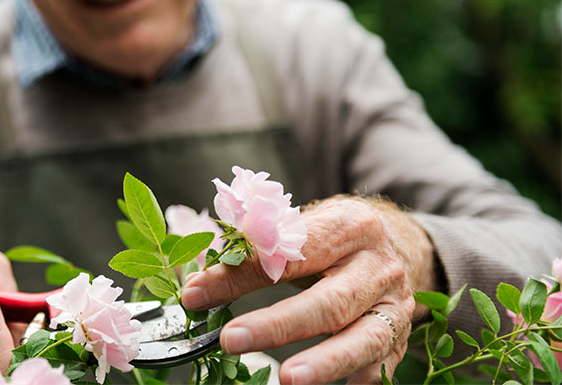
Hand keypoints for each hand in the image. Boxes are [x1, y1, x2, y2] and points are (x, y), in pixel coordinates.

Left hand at [182, 196, 436, 383]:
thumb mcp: (302, 227)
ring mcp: (394, 304)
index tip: (197, 294)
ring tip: (288, 379)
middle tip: (231, 340)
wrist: (399, 243)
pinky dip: (360, 379)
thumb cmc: (334, 237)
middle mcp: (376, 266)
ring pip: (364, 338)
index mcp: (346, 226)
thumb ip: (254, 251)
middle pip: (328, 301)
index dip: (241, 275)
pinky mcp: (399, 335)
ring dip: (325, 363)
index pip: (289, 253)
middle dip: (277, 325)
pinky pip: (382, 364)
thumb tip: (197, 284)